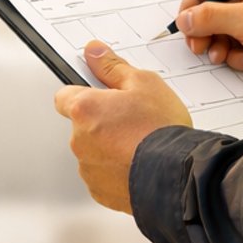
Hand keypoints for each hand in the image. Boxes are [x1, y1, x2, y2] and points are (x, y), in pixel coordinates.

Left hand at [54, 41, 192, 212]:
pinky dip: (117, 170)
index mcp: (84, 110)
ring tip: (140, 144)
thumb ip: (112, 67)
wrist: (178, 175)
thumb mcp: (144, 83)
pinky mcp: (100, 191)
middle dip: (101, 122)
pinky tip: (139, 163)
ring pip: (93, 152)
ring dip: (109, 147)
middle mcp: (79, 140)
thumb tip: (94, 52)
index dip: (84, 95)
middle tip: (131, 120)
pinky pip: (103, 175)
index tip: (99, 96)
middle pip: (82, 125)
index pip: (64, 97)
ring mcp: (88, 168)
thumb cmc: (162, 130)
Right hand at [176, 0, 242, 89]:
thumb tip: (184, 18)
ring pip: (216, 31)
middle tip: (200, 46)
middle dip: (202, 29)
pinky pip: (231, 47)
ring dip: (218, 47)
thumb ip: (210, 17)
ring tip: (225, 56)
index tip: (188, 21)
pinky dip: (235, 56)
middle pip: (206, 8)